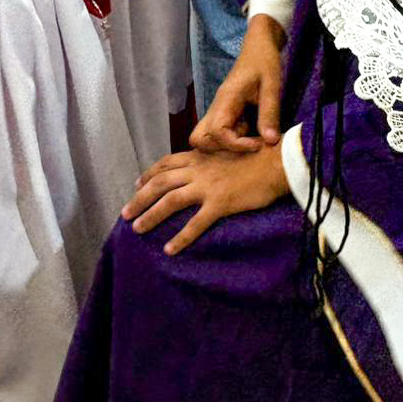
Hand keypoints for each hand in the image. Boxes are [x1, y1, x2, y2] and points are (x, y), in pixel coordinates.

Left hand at [122, 145, 288, 254]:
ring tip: (137, 229)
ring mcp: (208, 186)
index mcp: (200, 156)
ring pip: (170, 201)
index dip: (149, 174)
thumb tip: (206, 168)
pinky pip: (196, 223)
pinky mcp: (220, 203)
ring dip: (150, 216)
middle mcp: (199, 170)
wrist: (278, 161)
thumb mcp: (229, 152)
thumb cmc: (259, 156)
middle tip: (124, 213)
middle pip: (160, 183)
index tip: (137, 183)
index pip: (167, 163)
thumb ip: (212, 160)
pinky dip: (181, 237)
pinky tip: (170, 250)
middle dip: (139, 198)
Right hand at [191, 14, 283, 153]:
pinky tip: (251, 132)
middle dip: (222, 148)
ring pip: (206, 137)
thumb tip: (270, 141)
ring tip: (250, 136)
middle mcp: (216, 107)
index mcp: (226, 99)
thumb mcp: (272, 85)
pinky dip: (231, 139)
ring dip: (227, 144)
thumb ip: (270, 113)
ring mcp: (218, 110)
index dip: (235, 144)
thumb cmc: (265, 61)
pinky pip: (218, 133)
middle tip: (248, 142)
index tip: (257, 144)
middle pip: (199, 139)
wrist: (259, 46)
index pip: (217, 131)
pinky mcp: (223, 112)